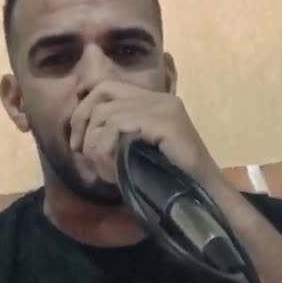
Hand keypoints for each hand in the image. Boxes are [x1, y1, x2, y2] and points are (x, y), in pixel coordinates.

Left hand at [69, 80, 221, 186]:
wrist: (204, 194)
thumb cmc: (169, 180)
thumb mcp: (135, 151)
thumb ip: (115, 136)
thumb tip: (78, 135)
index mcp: (153, 101)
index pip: (106, 88)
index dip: (84, 110)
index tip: (77, 141)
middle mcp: (158, 98)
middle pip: (102, 92)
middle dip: (82, 122)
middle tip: (79, 151)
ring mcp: (163, 107)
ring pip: (106, 113)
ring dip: (95, 145)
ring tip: (104, 170)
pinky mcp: (164, 121)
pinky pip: (118, 126)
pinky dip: (106, 149)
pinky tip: (113, 171)